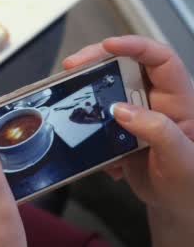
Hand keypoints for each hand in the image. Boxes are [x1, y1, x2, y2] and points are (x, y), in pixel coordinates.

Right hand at [64, 35, 193, 245]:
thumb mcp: (181, 159)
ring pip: (107, 87)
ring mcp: (135, 112)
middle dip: (97, 60)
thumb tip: (121, 110)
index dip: (136, 46)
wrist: (174, 204)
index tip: (109, 46)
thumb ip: (157, 131)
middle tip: (72, 66)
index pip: (161, 59)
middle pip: (126, 65)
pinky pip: (96, 114)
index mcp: (179, 99)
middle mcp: (155, 99)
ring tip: (68, 94)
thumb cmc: (188, 182)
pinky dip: (84, 121)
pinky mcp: (118, 127)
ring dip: (85, 90)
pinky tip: (86, 138)